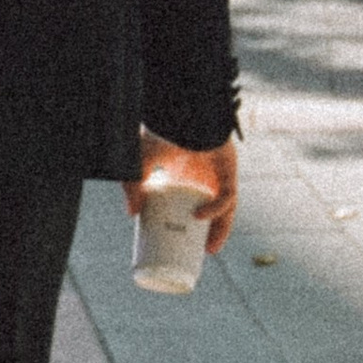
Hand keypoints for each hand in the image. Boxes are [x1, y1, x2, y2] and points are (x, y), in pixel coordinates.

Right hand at [122, 129, 238, 255]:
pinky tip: (201, 216)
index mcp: (186, 172)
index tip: (180, 240)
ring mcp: (220, 171)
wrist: (181, 109)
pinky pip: (228, 194)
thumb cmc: (161, 129)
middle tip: (197, 252)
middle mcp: (206, 174)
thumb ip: (132, 185)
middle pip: (212, 209)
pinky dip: (217, 208)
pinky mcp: (230, 167)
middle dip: (208, 232)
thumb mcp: (139, 162)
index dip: (188, 222)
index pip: (192, 201)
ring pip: (225, 207)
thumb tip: (132, 214)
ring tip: (209, 249)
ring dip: (220, 229)